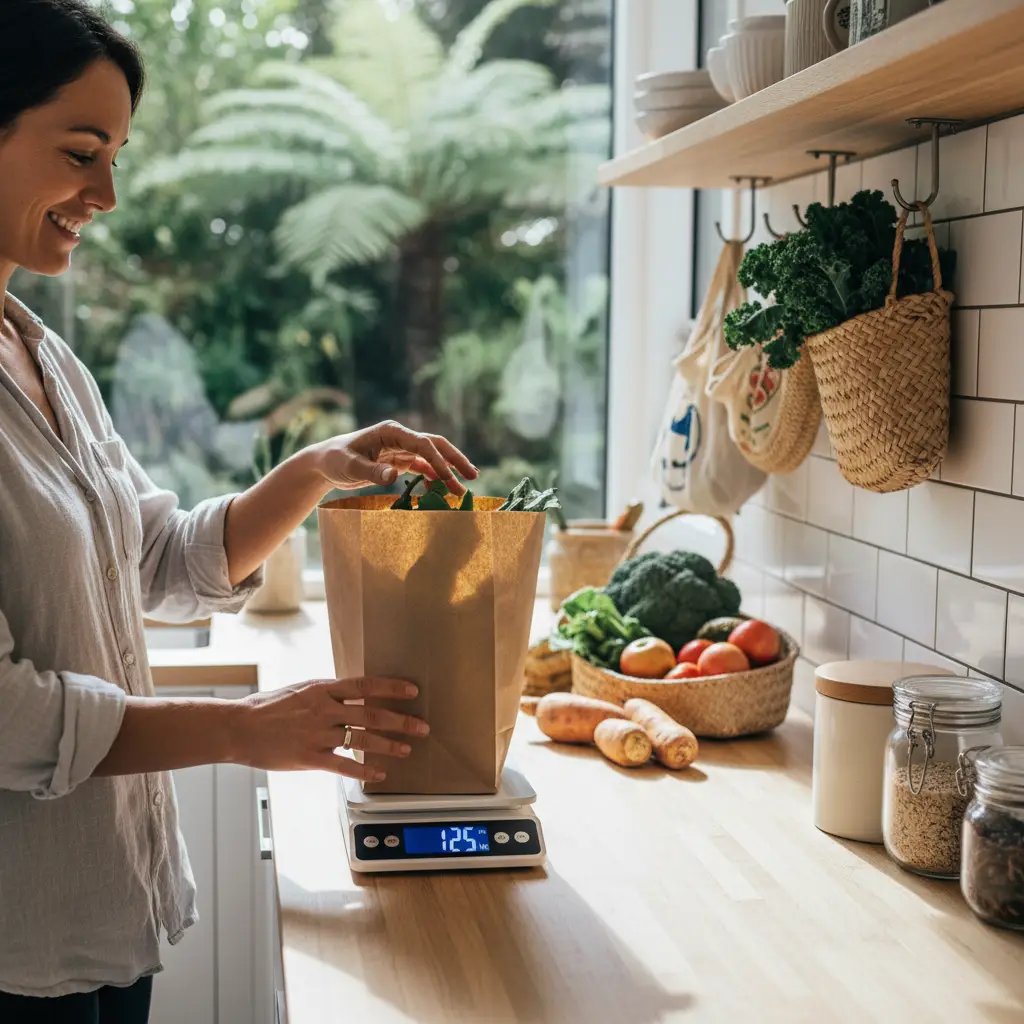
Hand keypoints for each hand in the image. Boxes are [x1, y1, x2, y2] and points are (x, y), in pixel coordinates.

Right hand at [236, 676, 427, 781]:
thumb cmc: (268, 707)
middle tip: (422, 726)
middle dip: (401, 721)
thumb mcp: (301, 690)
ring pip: (362, 740)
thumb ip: (328, 694)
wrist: (239, 727)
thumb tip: (353, 694)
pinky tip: (379, 774)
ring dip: (388, 746)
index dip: (392, 688)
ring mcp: (318, 734)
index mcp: (323, 689)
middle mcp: (324, 710)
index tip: (412, 691)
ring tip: (406, 749)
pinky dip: (365, 771)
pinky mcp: (310, 757)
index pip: (366, 685)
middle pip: (371, 714)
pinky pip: (344, 766)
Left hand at [308, 419, 478, 493]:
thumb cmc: (334, 459)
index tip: (450, 478)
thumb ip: (372, 471)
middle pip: (435, 445)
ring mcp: (402, 449)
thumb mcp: (349, 466)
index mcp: (391, 432)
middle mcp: (400, 437)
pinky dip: (434, 478)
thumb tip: (395, 475)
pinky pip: (423, 468)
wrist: (325, 463)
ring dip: (448, 472)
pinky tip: (443, 492)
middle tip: (473, 476)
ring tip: (463, 491)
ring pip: (432, 458)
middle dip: (455, 460)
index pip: (422, 443)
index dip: (438, 460)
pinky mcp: (400, 461)